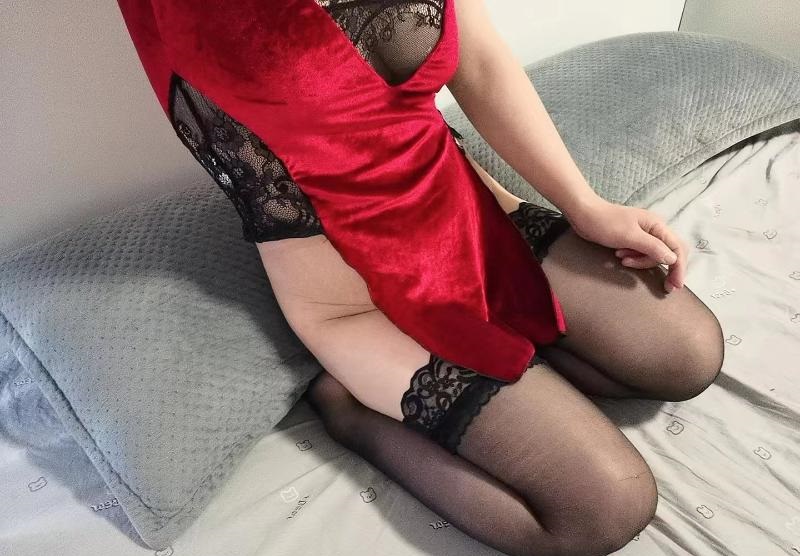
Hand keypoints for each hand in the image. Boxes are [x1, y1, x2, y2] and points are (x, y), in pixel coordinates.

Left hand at [563, 196, 686, 292]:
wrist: (584, 214)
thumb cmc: (605, 222)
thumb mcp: (629, 236)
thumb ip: (652, 248)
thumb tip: (672, 259)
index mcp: (657, 225)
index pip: (677, 248)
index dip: (679, 268)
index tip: (676, 285)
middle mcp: (654, 229)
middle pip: (669, 253)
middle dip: (665, 268)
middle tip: (664, 286)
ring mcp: (644, 234)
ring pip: (653, 255)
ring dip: (641, 262)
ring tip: (623, 260)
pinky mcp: (633, 239)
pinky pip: (641, 254)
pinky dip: (634, 258)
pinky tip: (620, 257)